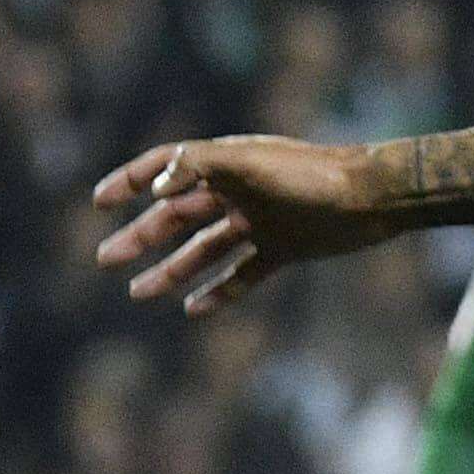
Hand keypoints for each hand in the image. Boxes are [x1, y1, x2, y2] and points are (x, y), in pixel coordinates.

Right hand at [89, 134, 393, 312]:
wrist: (374, 198)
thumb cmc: (311, 175)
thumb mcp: (249, 164)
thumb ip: (197, 166)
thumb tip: (155, 189)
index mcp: (224, 164)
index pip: (164, 167)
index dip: (129, 181)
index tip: (99, 202)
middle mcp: (237, 192)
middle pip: (176, 216)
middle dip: (140, 236)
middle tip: (104, 258)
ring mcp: (260, 223)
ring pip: (204, 250)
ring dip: (171, 270)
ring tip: (137, 292)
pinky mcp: (284, 250)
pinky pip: (242, 274)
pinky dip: (218, 291)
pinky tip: (192, 309)